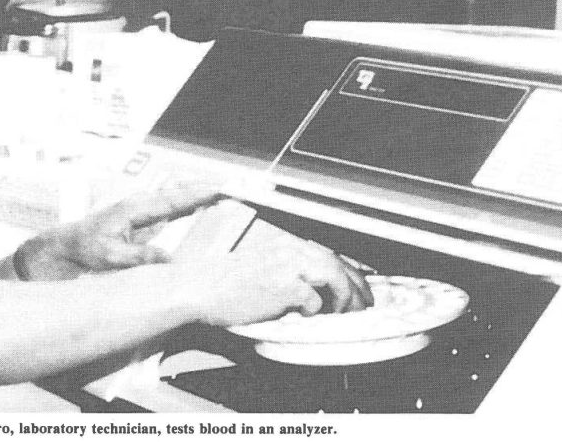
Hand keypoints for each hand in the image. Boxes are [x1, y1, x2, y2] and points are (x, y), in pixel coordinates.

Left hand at [15, 179, 221, 280]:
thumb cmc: (83, 248)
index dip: (197, 194)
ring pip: (175, 200)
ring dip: (197, 196)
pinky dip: (186, 207)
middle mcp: (141, 206)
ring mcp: (142, 213)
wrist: (64, 247)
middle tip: (231, 186)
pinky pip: (169, 212)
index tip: (219, 188)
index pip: (173, 199)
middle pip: (178, 194)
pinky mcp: (142, 222)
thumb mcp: (109, 256)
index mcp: (135, 209)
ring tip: (223, 192)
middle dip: (203, 189)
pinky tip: (199, 208)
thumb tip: (169, 260)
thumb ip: (139, 257)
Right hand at [179, 236, 373, 325]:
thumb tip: (313, 290)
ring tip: (342, 314)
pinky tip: (304, 316)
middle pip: (335, 263)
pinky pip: (312, 300)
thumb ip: (284, 270)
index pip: (327, 254)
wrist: (198, 288)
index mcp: (282, 244)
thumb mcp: (257, 267)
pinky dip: (314, 310)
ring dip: (342, 298)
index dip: (348, 272)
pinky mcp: (282, 286)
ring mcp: (286, 266)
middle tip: (363, 305)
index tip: (357, 288)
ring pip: (332, 276)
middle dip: (355, 286)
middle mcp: (287, 250)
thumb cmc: (220, 283)